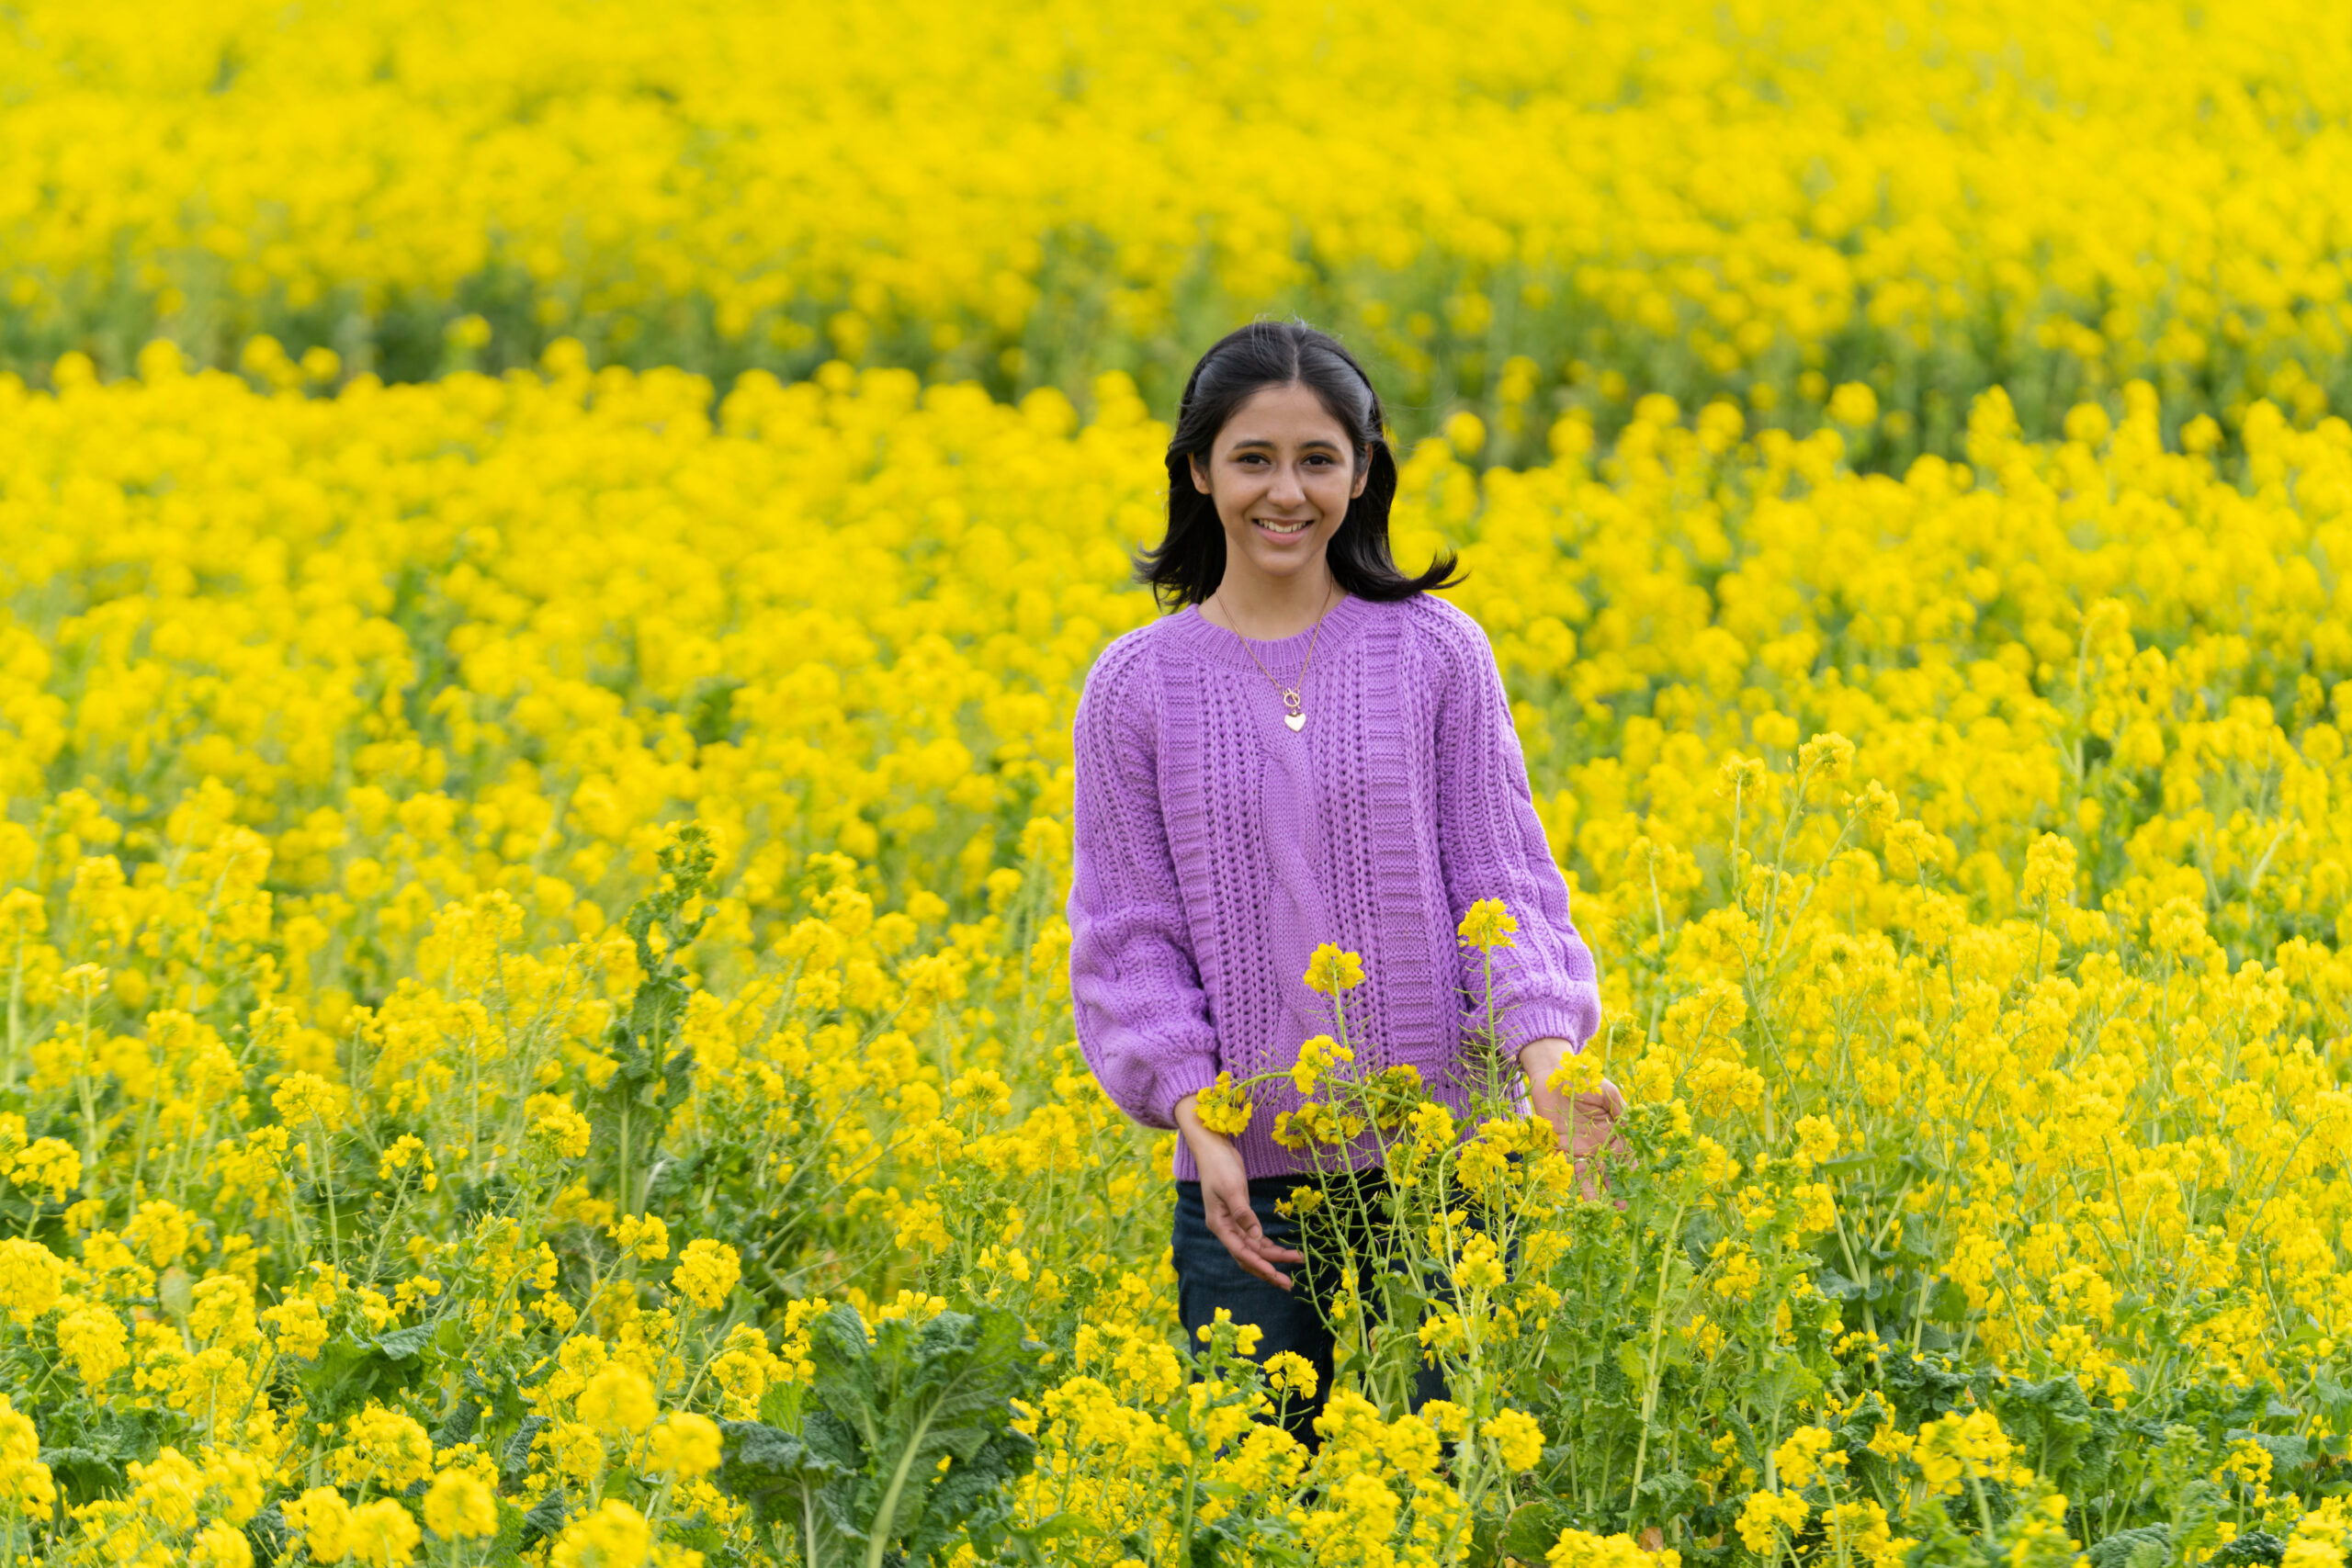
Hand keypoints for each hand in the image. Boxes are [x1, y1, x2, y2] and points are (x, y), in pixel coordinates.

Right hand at [1174, 1093, 1304, 1289]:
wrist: (1213, 1148)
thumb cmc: (1220, 1165)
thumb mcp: (1232, 1188)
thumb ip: (1243, 1213)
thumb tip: (1257, 1238)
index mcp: (1220, 1225)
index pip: (1241, 1252)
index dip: (1260, 1265)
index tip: (1276, 1274)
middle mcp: (1225, 1229)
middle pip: (1248, 1257)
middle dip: (1268, 1270)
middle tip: (1289, 1285)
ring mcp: (1232, 1223)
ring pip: (1253, 1249)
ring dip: (1273, 1257)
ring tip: (1295, 1263)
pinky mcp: (1240, 1215)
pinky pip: (1254, 1238)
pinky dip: (1267, 1245)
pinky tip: (1281, 1251)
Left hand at [1517, 1038, 1628, 1200]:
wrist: (1552, 1074)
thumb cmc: (1583, 1078)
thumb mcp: (1607, 1092)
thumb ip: (1621, 1110)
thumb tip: (1634, 1129)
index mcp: (1612, 1129)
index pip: (1626, 1152)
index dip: (1632, 1168)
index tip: (1639, 1184)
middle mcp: (1598, 1141)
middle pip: (1611, 1167)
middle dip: (1618, 1186)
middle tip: (1626, 1206)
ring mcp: (1581, 1146)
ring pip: (1592, 1173)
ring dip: (1599, 1190)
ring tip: (1607, 1209)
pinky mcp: (1562, 1147)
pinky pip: (1571, 1168)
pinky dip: (1577, 1183)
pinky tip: (1584, 1199)